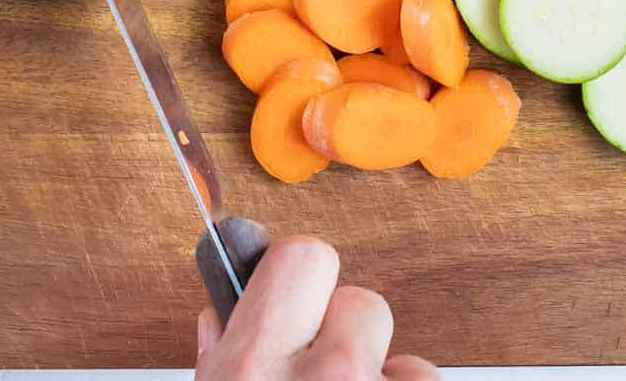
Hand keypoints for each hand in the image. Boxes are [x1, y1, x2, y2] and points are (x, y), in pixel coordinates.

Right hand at [195, 237, 439, 379]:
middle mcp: (323, 376)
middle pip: (361, 300)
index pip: (301, 256)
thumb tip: (222, 320)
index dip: (300, 278)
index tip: (297, 297)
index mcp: (254, 366)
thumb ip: (222, 362)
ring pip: (403, 356)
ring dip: (380, 379)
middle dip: (347, 331)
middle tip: (324, 368)